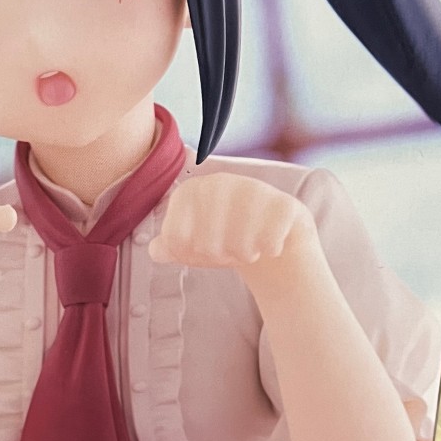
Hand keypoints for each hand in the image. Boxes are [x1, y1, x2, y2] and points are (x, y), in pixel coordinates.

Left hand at [147, 173, 314, 270]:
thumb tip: (156, 250)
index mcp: (190, 191)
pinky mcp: (284, 204)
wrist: (268, 234)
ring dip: (245, 255)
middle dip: (218, 256)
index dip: (187, 254)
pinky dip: (270, 250)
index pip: (177, 239)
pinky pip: (271, 241)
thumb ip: (168, 247)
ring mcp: (253, 189)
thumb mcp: (191, 244)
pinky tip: (270, 243)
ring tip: (248, 246)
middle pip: (208, 246)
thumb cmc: (223, 239)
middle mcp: (219, 183)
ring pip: (240, 244)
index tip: (199, 248)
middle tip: (227, 250)